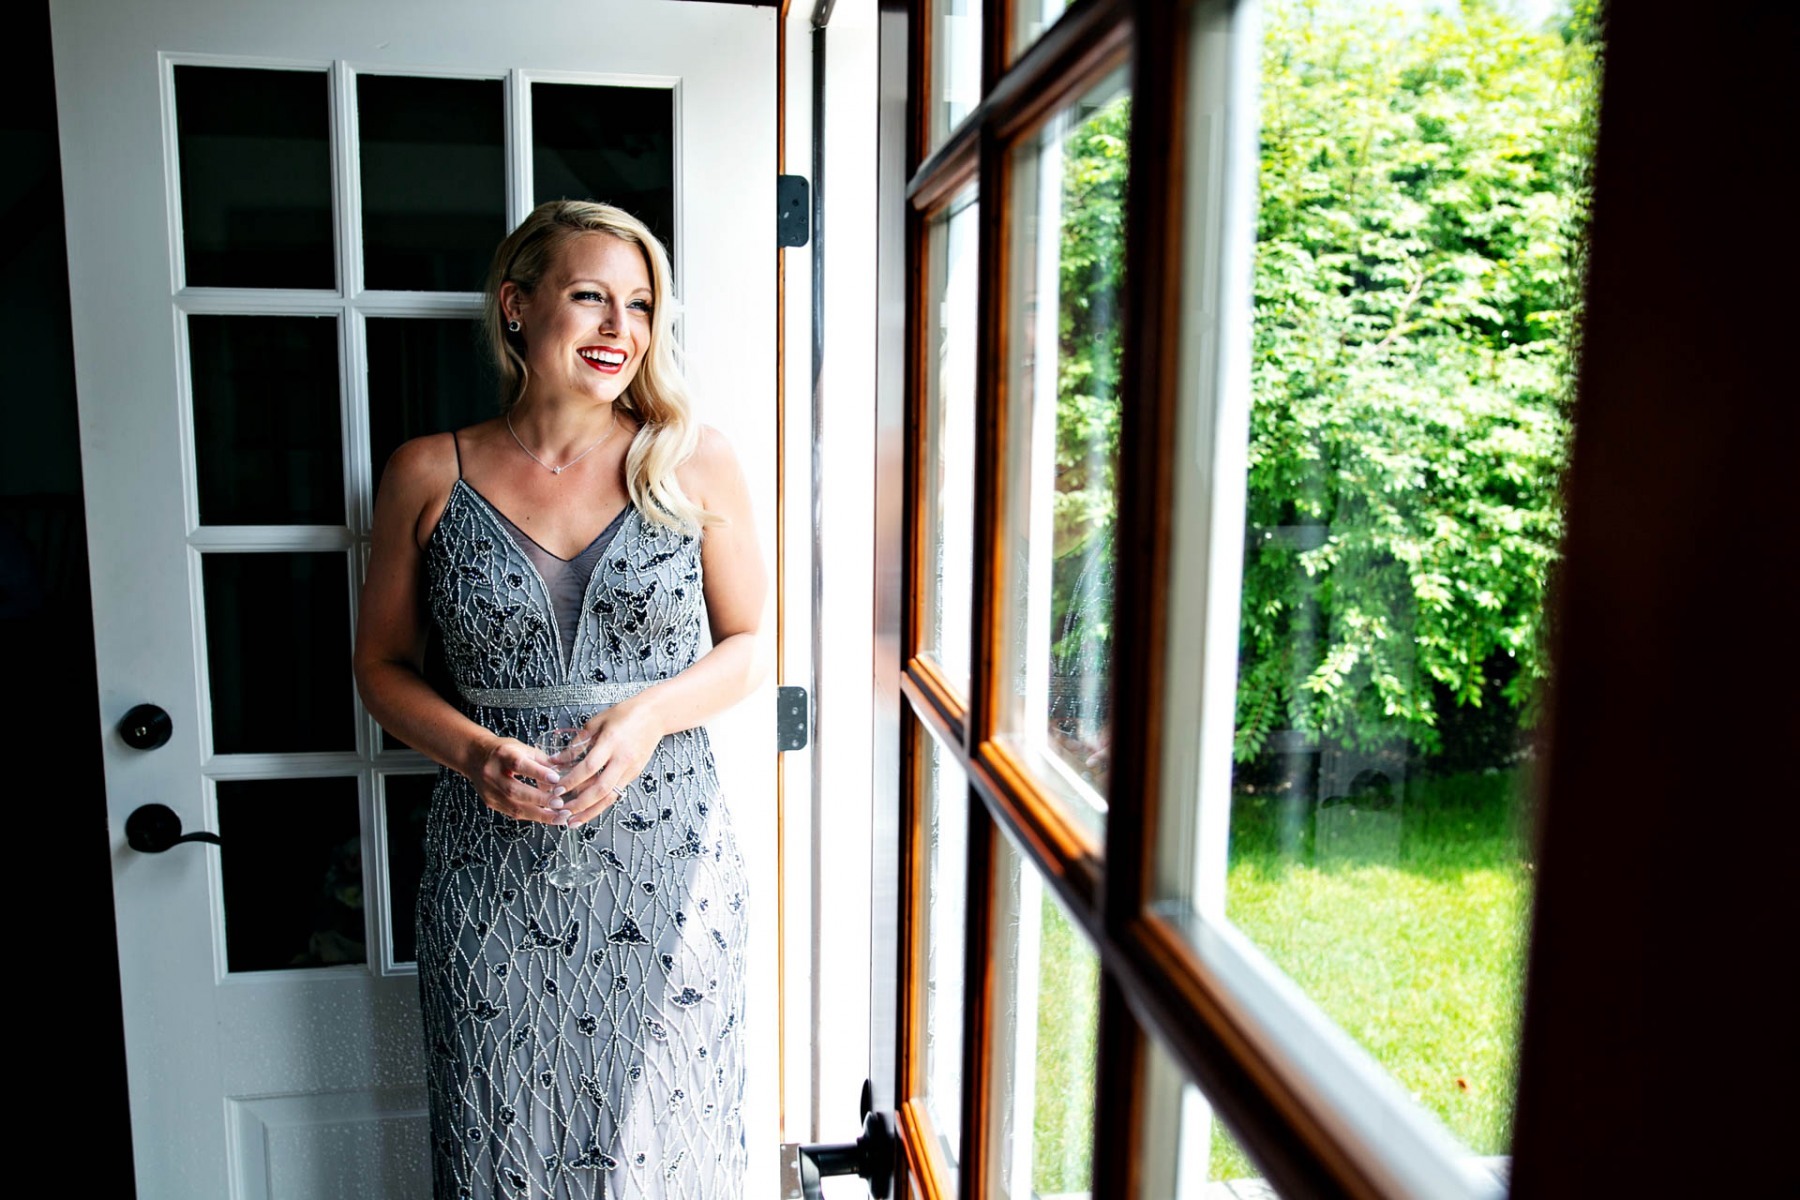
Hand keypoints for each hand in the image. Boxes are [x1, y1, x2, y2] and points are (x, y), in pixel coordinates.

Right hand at [469, 736, 572, 824]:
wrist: (475, 756)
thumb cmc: (504, 751)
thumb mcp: (523, 748)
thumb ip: (542, 761)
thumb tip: (563, 775)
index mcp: (503, 755)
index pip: (520, 765)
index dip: (538, 773)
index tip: (556, 780)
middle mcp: (493, 774)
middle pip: (515, 790)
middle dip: (540, 799)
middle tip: (560, 804)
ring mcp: (490, 791)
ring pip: (514, 807)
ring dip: (539, 814)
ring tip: (559, 817)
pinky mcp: (491, 802)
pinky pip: (513, 812)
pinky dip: (532, 816)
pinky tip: (547, 817)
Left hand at [552, 702, 664, 824]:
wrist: (655, 715)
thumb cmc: (624, 714)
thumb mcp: (597, 721)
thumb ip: (578, 743)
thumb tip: (556, 760)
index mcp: (611, 742)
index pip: (589, 767)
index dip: (571, 780)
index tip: (556, 789)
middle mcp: (623, 759)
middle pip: (600, 788)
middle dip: (579, 803)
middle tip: (560, 810)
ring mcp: (631, 769)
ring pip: (610, 797)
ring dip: (590, 811)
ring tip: (572, 822)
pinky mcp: (635, 774)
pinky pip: (616, 793)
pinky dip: (601, 804)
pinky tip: (587, 811)